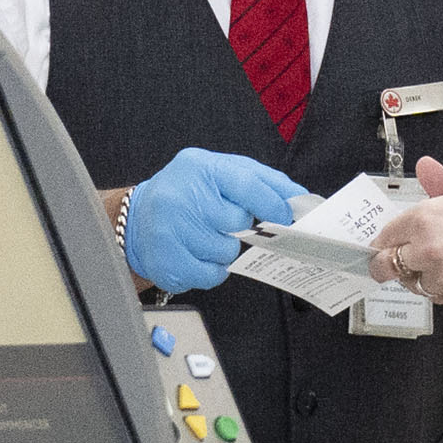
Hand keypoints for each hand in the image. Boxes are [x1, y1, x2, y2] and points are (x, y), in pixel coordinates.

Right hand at [126, 148, 311, 292]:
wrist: (141, 216)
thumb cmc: (192, 192)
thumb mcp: (224, 172)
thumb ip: (264, 182)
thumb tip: (301, 200)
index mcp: (200, 167)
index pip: (247, 183)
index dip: (272, 202)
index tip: (287, 215)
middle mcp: (179, 195)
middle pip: (236, 222)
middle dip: (240, 227)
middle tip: (224, 221)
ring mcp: (168, 230)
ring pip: (225, 252)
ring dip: (224, 249)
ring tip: (204, 235)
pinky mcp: (164, 261)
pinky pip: (209, 275)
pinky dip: (211, 270)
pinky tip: (196, 253)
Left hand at [375, 193, 442, 310]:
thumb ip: (438, 183)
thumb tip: (425, 166)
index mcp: (424, 219)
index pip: (386, 236)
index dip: (385, 241)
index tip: (385, 245)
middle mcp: (428, 250)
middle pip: (386, 267)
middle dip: (385, 266)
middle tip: (388, 266)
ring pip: (417, 285)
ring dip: (426, 278)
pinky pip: (442, 299)